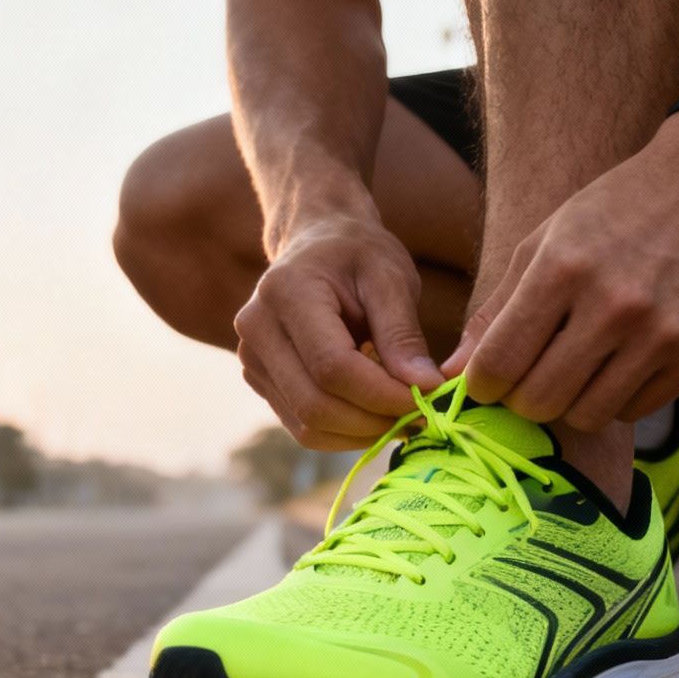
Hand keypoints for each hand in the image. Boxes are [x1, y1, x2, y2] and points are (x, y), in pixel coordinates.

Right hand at [236, 217, 444, 449]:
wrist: (316, 243)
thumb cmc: (358, 255)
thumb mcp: (390, 278)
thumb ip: (403, 334)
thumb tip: (426, 388)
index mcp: (286, 293)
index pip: (332, 367)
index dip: (382, 394)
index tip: (427, 399)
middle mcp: (257, 330)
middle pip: (314, 405)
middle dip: (374, 421)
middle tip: (420, 416)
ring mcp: (251, 360)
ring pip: (307, 426)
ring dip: (361, 434)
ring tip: (401, 415)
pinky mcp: (259, 382)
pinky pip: (302, 427)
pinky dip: (344, 432)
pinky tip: (373, 413)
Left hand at [443, 114, 678, 431]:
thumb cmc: (619, 210)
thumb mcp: (548, 240)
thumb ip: (498, 308)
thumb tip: (451, 372)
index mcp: (564, 269)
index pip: (499, 362)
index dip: (482, 384)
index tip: (485, 382)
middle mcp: (614, 306)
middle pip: (539, 400)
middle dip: (523, 398)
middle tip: (530, 378)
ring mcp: (663, 334)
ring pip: (587, 415)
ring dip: (571, 401)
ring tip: (578, 367)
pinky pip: (635, 411)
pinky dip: (617, 397)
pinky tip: (621, 362)